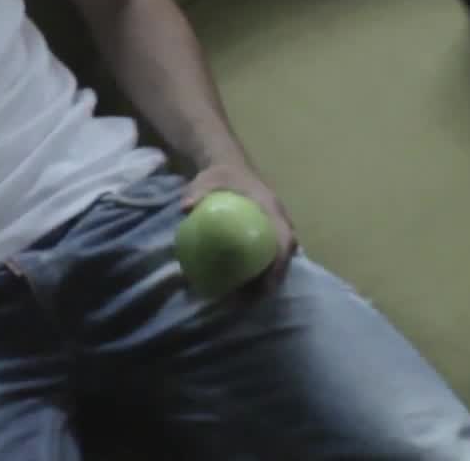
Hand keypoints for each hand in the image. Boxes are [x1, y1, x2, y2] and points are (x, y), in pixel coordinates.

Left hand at [181, 161, 299, 293]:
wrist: (231, 168)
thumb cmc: (223, 176)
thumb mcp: (208, 179)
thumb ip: (198, 191)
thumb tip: (185, 208)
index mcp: (272, 210)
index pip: (284, 241)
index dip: (279, 265)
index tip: (266, 285)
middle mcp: (280, 224)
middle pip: (283, 259)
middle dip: (271, 282)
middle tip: (248, 300)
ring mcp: (275, 231)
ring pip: (277, 263)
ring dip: (264, 283)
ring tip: (241, 302)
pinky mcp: (266, 238)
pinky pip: (266, 260)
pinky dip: (257, 275)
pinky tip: (237, 289)